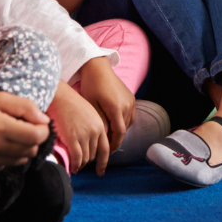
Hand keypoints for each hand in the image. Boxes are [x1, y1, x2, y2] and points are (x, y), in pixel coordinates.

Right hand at [0, 91, 49, 172]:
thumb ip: (24, 106)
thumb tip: (44, 121)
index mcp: (0, 127)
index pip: (36, 137)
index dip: (43, 130)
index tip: (37, 123)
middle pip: (31, 150)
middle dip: (32, 139)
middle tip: (21, 127)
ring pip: (21, 160)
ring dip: (21, 148)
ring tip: (7, 135)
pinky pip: (5, 165)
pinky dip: (7, 156)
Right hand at [50, 81, 109, 175]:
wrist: (59, 96)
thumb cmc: (69, 103)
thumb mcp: (87, 114)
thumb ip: (91, 127)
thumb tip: (88, 143)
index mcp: (100, 125)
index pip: (105, 148)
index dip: (103, 162)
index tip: (101, 171)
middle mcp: (95, 131)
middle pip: (94, 155)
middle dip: (88, 162)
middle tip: (80, 166)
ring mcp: (84, 135)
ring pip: (86, 158)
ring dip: (80, 165)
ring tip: (75, 168)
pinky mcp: (73, 138)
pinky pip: (77, 158)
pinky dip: (75, 165)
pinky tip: (72, 168)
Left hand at [72, 57, 134, 174]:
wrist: (98, 67)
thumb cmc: (90, 85)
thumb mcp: (91, 105)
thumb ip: (99, 122)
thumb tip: (102, 140)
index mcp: (116, 108)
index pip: (118, 133)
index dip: (113, 145)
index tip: (106, 154)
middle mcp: (127, 105)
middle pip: (124, 130)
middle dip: (116, 141)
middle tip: (107, 151)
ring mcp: (131, 101)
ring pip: (127, 124)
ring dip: (119, 132)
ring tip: (109, 140)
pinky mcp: (131, 98)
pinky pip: (129, 116)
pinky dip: (123, 123)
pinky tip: (114, 125)